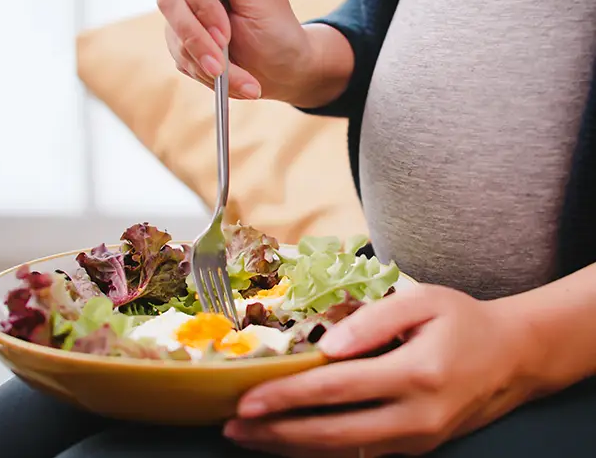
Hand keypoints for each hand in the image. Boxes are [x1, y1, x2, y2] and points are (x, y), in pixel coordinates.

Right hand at [157, 0, 324, 103]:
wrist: (283, 69)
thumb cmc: (278, 30)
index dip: (203, 4)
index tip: (225, 32)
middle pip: (170, 0)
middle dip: (198, 38)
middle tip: (221, 65)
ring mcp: (184, 13)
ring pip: (175, 35)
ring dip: (208, 65)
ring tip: (245, 83)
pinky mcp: (181, 43)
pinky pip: (182, 60)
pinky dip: (211, 77)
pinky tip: (238, 84)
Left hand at [224, 285, 535, 456]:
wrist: (512, 358)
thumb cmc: (463, 321)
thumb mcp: (423, 302)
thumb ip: (372, 320)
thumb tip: (326, 347)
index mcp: (415, 374)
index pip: (336, 389)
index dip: (287, 396)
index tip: (246, 400)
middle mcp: (415, 417)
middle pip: (332, 433)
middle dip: (276, 432)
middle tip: (233, 426)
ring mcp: (416, 440)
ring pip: (342, 452)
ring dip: (291, 447)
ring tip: (250, 437)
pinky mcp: (415, 447)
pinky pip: (358, 454)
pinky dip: (319, 450)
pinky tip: (290, 441)